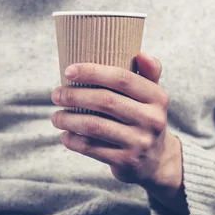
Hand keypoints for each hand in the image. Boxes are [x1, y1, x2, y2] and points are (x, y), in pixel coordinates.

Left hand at [50, 53, 182, 195]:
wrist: (155, 160)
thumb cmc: (144, 118)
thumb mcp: (152, 96)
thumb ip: (149, 72)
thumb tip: (141, 54)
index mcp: (158, 97)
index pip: (123, 78)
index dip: (93, 72)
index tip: (68, 71)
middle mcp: (153, 119)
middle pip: (105, 101)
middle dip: (74, 96)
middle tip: (56, 94)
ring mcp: (140, 142)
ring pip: (95, 126)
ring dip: (68, 120)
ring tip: (56, 116)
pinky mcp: (126, 161)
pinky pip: (92, 148)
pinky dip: (73, 141)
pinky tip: (65, 135)